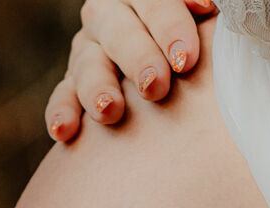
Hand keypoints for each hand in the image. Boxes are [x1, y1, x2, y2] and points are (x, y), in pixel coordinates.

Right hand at [45, 0, 215, 141]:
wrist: (168, 65)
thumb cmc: (196, 40)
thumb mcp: (200, 18)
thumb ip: (201, 7)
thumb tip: (207, 5)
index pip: (153, 1)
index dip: (169, 26)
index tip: (186, 59)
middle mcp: (109, 15)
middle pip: (118, 31)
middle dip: (137, 58)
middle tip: (155, 86)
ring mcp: (88, 50)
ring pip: (87, 64)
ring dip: (97, 88)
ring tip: (110, 111)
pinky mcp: (74, 84)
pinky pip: (62, 95)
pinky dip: (61, 113)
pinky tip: (64, 132)